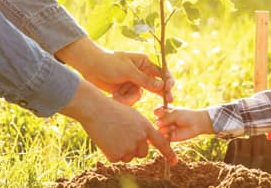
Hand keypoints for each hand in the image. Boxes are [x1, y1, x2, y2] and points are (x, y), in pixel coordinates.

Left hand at [56, 38, 173, 104]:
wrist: (89, 66)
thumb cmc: (108, 63)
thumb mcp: (127, 71)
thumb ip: (145, 80)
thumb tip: (162, 86)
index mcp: (144, 62)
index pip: (161, 71)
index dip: (168, 80)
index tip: (170, 89)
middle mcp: (141, 71)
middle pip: (155, 85)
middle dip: (159, 93)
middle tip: (168, 101)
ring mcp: (133, 81)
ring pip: (140, 94)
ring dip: (130, 97)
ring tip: (118, 95)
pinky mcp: (125, 89)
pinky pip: (130, 98)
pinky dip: (123, 99)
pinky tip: (114, 96)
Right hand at [61, 81, 177, 163]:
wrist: (95, 109)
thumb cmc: (112, 109)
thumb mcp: (132, 115)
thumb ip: (141, 129)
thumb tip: (144, 144)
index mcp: (145, 127)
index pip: (161, 143)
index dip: (169, 153)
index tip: (175, 161)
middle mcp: (140, 138)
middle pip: (143, 152)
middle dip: (134, 148)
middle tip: (122, 136)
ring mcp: (128, 147)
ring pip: (129, 157)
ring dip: (122, 150)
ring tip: (113, 135)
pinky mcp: (116, 155)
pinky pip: (117, 159)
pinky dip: (111, 152)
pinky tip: (106, 140)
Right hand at [153, 106, 213, 141]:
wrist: (197, 124)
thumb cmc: (186, 115)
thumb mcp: (175, 113)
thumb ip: (165, 118)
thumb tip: (157, 124)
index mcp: (165, 112)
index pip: (156, 111)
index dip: (158, 112)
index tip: (166, 111)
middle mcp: (164, 120)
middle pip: (157, 121)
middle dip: (164, 121)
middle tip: (173, 121)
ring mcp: (167, 128)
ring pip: (159, 129)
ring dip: (166, 128)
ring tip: (174, 127)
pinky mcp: (169, 137)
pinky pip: (163, 137)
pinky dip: (167, 135)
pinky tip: (173, 132)